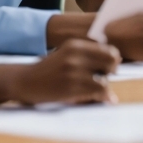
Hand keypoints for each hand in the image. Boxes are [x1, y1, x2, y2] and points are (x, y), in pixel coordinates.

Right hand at [0, 39, 120, 104]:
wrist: (25, 81)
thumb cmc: (48, 71)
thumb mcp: (66, 55)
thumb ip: (87, 55)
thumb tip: (117, 62)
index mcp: (76, 45)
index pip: (108, 48)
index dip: (112, 60)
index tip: (106, 69)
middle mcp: (76, 54)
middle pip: (112, 59)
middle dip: (112, 71)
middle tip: (103, 78)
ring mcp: (73, 71)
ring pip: (106, 79)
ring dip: (104, 86)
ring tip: (95, 90)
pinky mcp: (71, 87)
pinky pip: (98, 92)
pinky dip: (100, 97)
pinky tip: (93, 98)